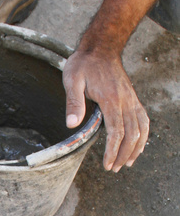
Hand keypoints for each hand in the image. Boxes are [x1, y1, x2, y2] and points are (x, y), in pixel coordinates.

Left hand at [63, 48, 148, 171]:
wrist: (100, 47)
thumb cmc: (83, 64)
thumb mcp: (72, 80)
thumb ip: (73, 103)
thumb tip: (71, 125)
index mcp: (111, 99)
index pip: (116, 131)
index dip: (113, 151)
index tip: (108, 164)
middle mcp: (125, 101)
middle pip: (131, 133)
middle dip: (124, 154)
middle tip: (114, 168)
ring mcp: (131, 99)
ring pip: (141, 128)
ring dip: (136, 147)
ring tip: (128, 163)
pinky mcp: (132, 98)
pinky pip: (143, 119)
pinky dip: (143, 135)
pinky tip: (138, 145)